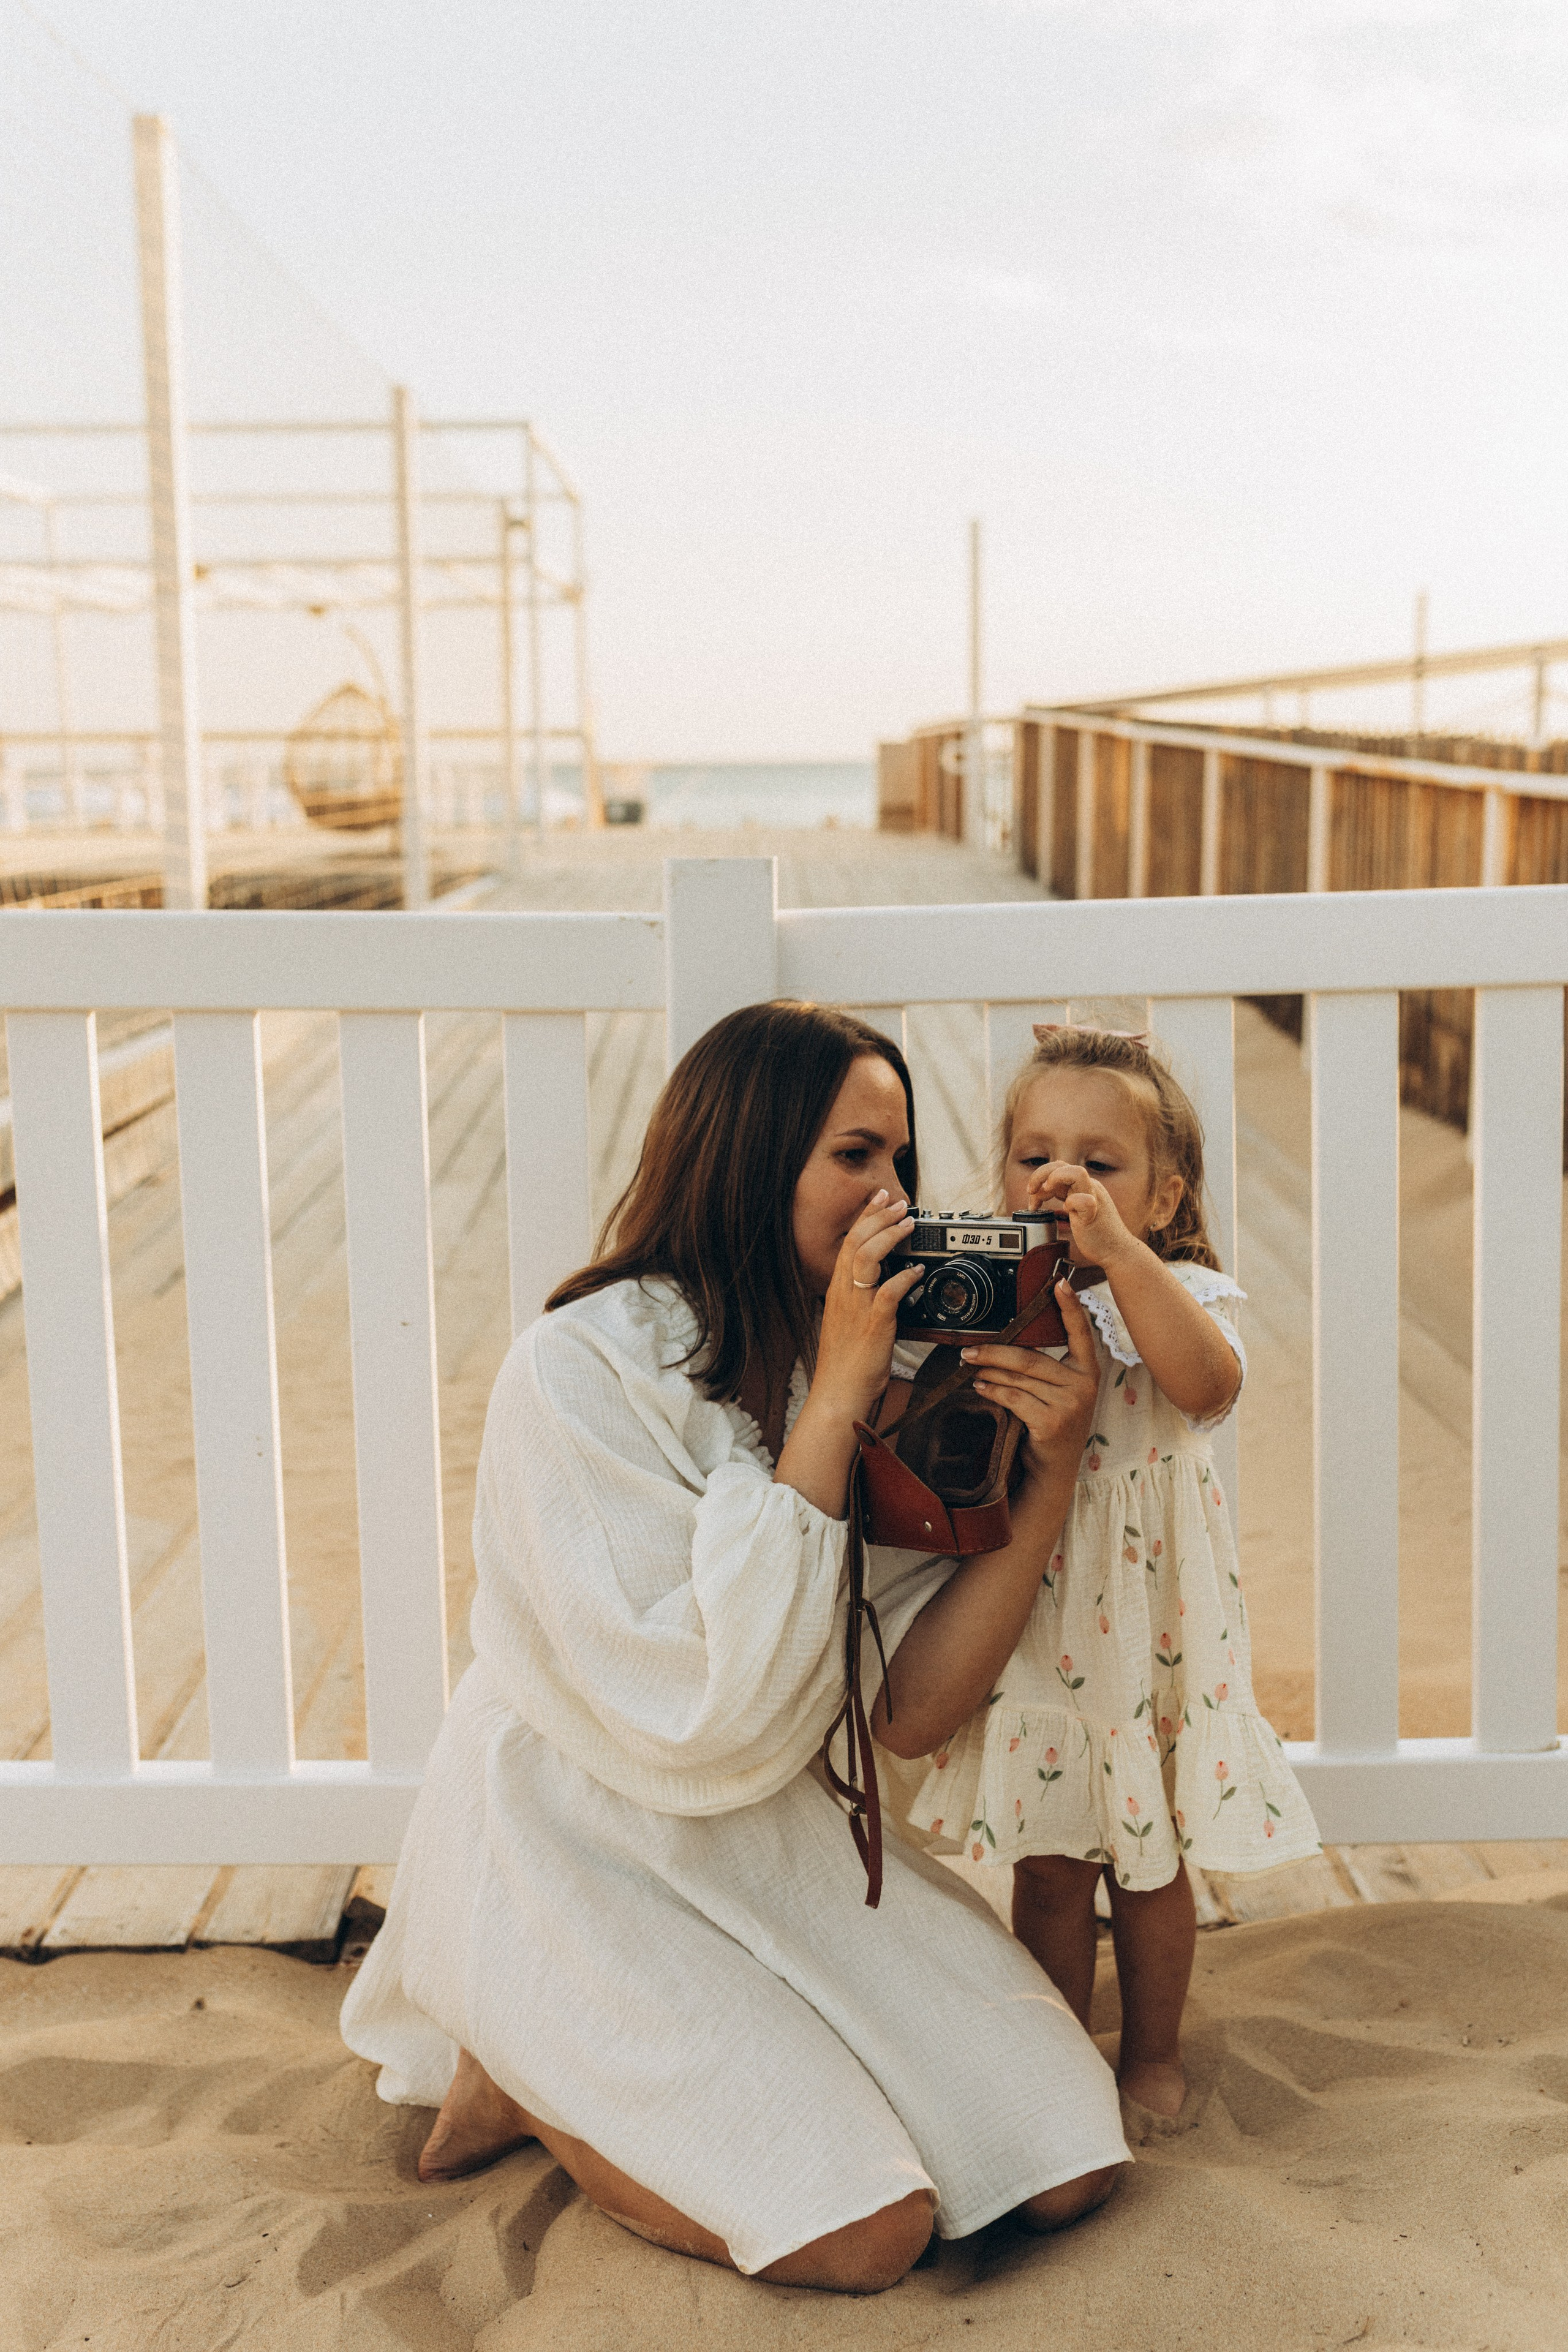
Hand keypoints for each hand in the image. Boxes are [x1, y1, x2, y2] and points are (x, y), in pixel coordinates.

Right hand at [809, 1190, 920, 1424]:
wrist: (838, 1393)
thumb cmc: (847, 1364)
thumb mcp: (850, 1323)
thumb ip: (863, 1299)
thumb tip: (886, 1281)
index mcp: (838, 1291)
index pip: (849, 1243)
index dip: (865, 1218)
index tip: (880, 1200)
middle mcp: (844, 1294)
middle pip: (856, 1242)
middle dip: (878, 1216)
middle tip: (899, 1202)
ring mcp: (856, 1308)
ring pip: (866, 1258)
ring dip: (889, 1236)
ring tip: (908, 1223)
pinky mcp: (873, 1325)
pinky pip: (887, 1292)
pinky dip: (905, 1277)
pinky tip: (918, 1271)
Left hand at [960, 1281, 1099, 1479]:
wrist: (1055, 1468)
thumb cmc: (1053, 1422)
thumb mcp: (1059, 1392)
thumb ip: (1046, 1367)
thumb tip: (1007, 1341)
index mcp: (1088, 1370)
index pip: (1081, 1332)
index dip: (1070, 1307)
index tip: (1060, 1283)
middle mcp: (1084, 1385)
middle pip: (1032, 1357)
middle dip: (995, 1350)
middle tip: (968, 1349)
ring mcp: (1070, 1404)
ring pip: (1019, 1377)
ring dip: (988, 1370)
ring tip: (969, 1365)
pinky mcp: (1052, 1421)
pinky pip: (1014, 1397)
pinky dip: (993, 1390)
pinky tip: (980, 1386)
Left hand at [1027, 1160, 1137, 1270]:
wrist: (1117, 1251)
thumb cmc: (1096, 1234)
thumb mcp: (1075, 1210)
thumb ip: (1064, 1200)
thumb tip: (1041, 1197)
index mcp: (1083, 1186)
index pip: (1058, 1168)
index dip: (1040, 1177)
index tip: (1031, 1194)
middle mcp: (1089, 1188)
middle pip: (1062, 1165)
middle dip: (1040, 1174)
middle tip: (1030, 1191)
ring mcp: (1094, 1198)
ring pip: (1077, 1173)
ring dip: (1055, 1179)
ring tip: (1046, 1192)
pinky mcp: (1095, 1214)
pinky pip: (1085, 1201)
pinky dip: (1072, 1203)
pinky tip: (1068, 1213)